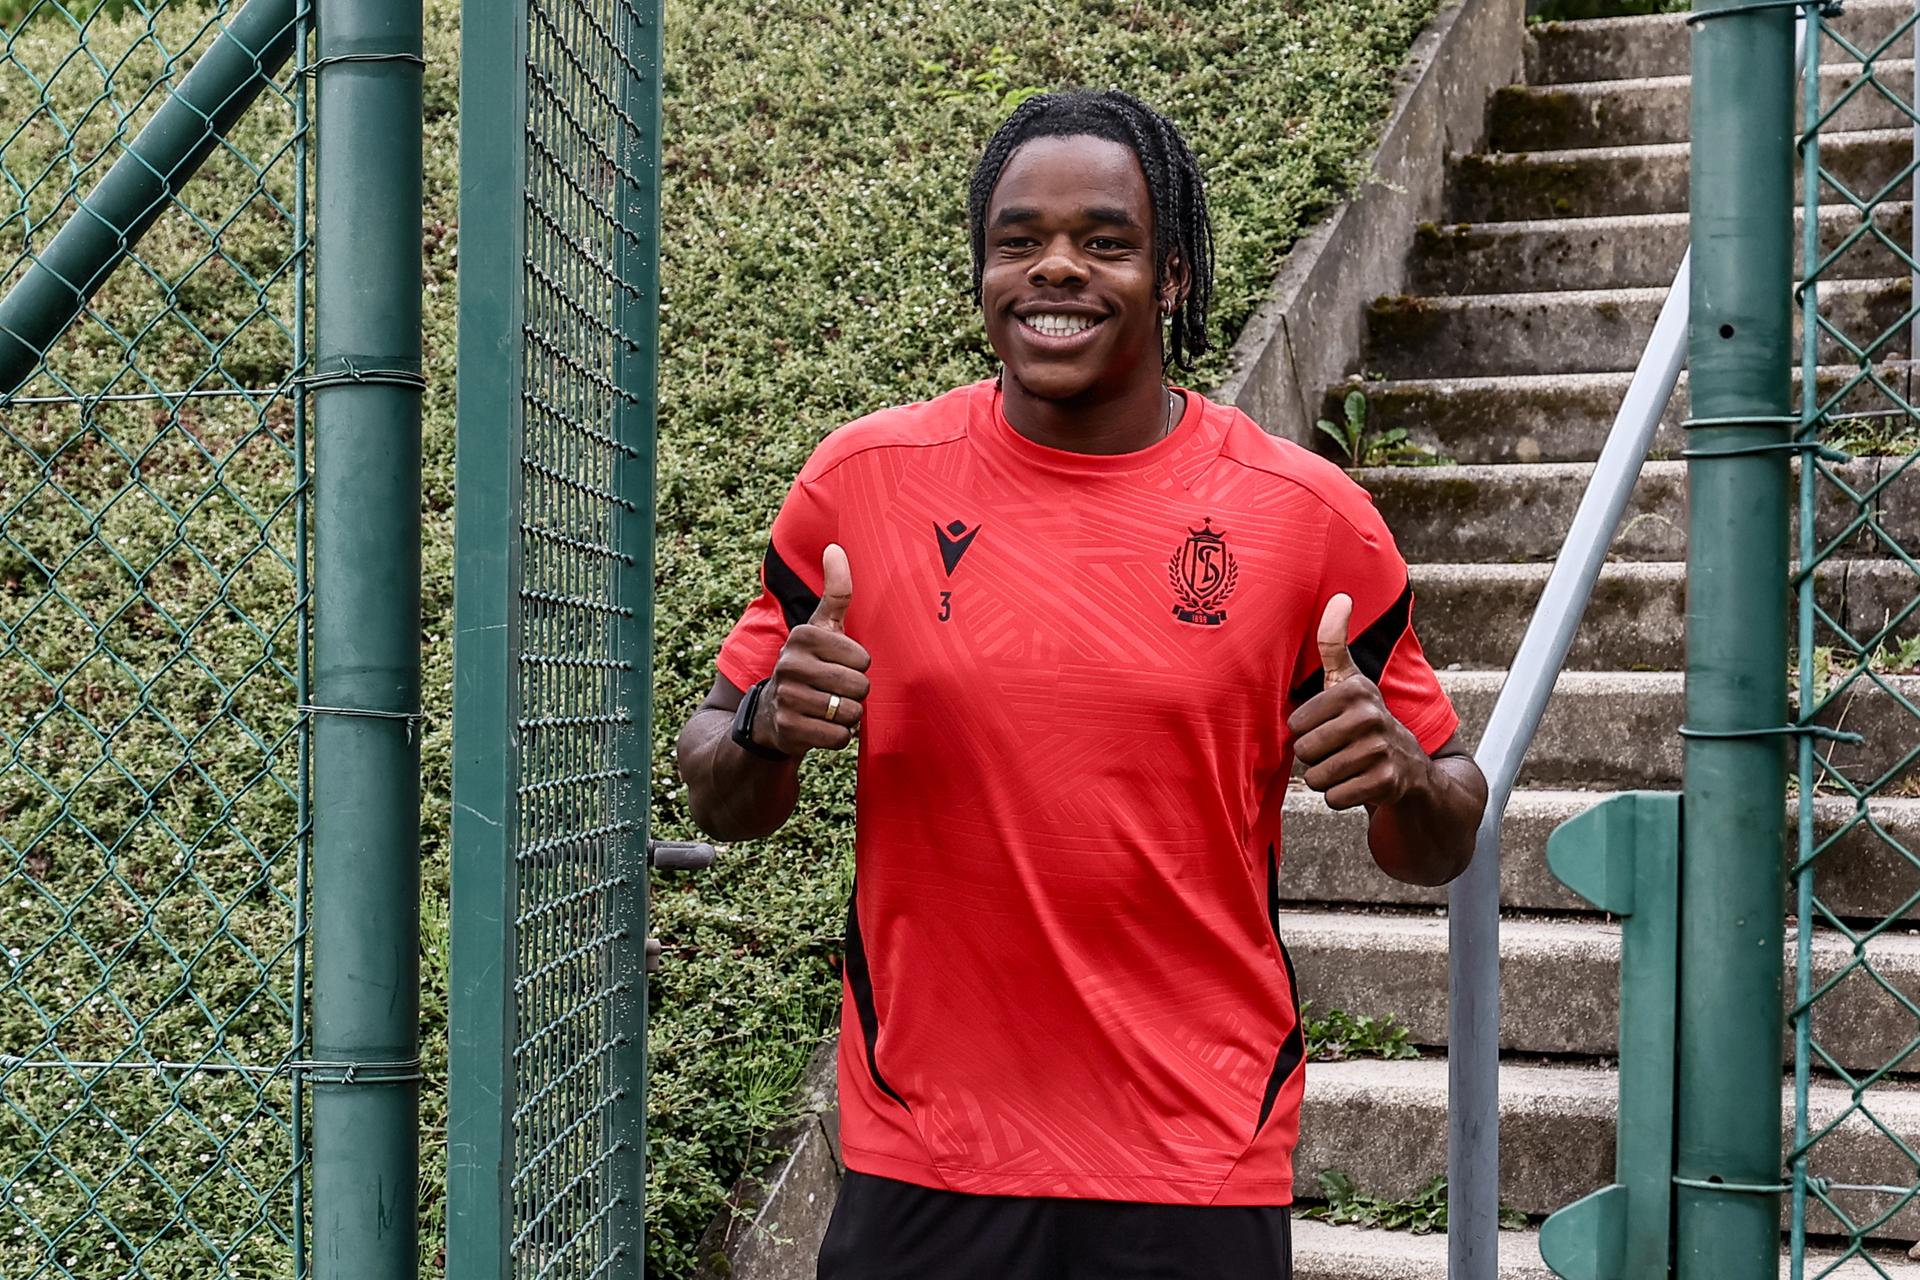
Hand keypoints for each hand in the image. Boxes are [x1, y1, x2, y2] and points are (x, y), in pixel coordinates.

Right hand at [758, 544, 871, 755]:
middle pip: (859, 687)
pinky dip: (838, 737)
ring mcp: (786, 697)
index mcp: (803, 635)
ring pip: (849, 713)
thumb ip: (835, 591)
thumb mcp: (820, 627)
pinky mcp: (787, 729)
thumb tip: (835, 547)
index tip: (839, 665)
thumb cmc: (809, 664)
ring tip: (827, 707)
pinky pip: (838, 737)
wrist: (770, 714)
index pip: (863, 659)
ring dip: (846, 716)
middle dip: (854, 694)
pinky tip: (821, 726)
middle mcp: (789, 663)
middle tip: (834, 690)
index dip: (859, 667)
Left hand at [1287, 593, 1429, 810]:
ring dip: (1327, 779)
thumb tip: (1340, 596)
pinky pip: (1334, 798)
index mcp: (1355, 690)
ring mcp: (1381, 750)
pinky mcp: (1387, 782)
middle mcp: (1370, 716)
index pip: (1295, 725)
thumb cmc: (1365, 720)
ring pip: (1317, 778)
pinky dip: (1340, 797)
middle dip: (1316, 758)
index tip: (1331, 727)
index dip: (1306, 732)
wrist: (1413, 769)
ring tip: (1350, 766)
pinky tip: (1360, 783)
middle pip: (1304, 752)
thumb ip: (1334, 642)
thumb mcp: (1349, 681)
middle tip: (1340, 750)